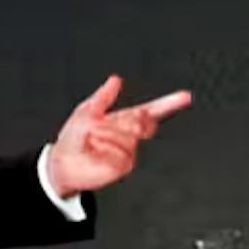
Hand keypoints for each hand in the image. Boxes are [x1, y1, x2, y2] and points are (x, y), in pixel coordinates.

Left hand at [45, 75, 192, 195]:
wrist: (63, 163)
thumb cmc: (73, 139)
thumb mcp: (86, 110)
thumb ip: (103, 96)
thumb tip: (116, 80)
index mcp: (124, 120)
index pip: (151, 111)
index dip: (169, 104)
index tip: (184, 97)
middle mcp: (129, 136)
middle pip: (141, 121)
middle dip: (122, 120)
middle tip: (98, 126)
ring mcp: (128, 153)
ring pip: (128, 138)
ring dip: (105, 136)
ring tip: (91, 140)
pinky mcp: (122, 167)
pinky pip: (120, 155)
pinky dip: (104, 151)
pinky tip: (95, 152)